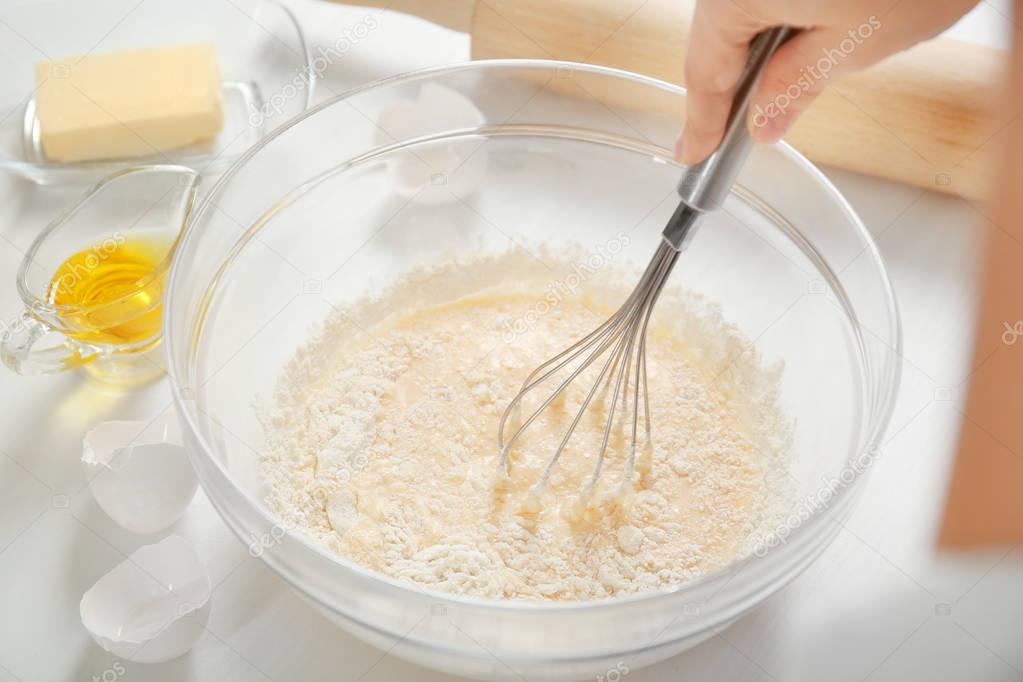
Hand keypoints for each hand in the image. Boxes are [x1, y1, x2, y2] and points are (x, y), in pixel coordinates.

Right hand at [677, 0, 979, 163]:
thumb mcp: (854, 44)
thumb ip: (795, 86)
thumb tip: (764, 121)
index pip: (705, 70)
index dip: (700, 120)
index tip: (693, 152)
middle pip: (714, 36)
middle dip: (725, 86)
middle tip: (727, 134)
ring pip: (736, 11)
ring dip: (751, 52)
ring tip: (770, 90)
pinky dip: (772, 18)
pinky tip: (792, 39)